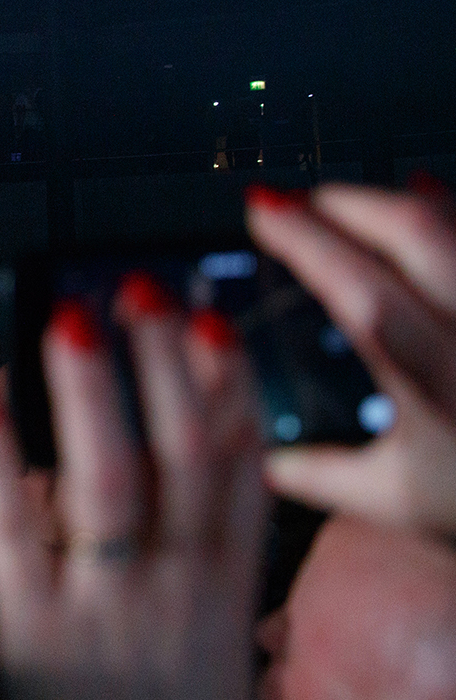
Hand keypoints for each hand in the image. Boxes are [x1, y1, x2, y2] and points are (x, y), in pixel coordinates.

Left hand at [0, 277, 265, 699]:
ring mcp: (105, 615)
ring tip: (72, 318)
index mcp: (226, 600)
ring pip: (106, 485)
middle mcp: (176, 598)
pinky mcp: (31, 636)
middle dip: (163, 370)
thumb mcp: (213, 652)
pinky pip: (12, 538)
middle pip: (180, 462)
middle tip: (141, 290)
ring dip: (89, 396)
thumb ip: (209, 571)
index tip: (215, 324)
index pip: (239, 477)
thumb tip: (201, 478)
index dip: (229, 395)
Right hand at [247, 182, 455, 534]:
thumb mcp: (404, 503)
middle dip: (351, 202)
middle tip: (302, 200)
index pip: (363, 297)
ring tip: (353, 203)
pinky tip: (429, 197)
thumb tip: (265, 465)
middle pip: (418, 236)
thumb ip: (327, 478)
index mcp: (437, 392)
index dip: (308, 243)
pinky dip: (450, 208)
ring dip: (397, 201)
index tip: (263, 211)